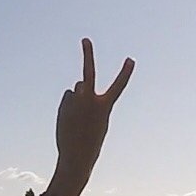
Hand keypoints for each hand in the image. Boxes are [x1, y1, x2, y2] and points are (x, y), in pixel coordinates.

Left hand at [52, 38, 133, 195]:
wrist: (76, 156)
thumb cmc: (92, 141)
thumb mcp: (98, 121)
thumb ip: (92, 101)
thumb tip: (77, 86)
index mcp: (104, 106)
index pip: (118, 86)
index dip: (125, 73)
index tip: (131, 59)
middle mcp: (89, 100)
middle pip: (88, 72)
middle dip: (88, 54)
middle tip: (85, 40)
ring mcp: (75, 101)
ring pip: (77, 89)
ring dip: (78, 98)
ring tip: (78, 117)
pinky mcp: (64, 103)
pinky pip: (69, 98)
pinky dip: (69, 105)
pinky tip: (69, 119)